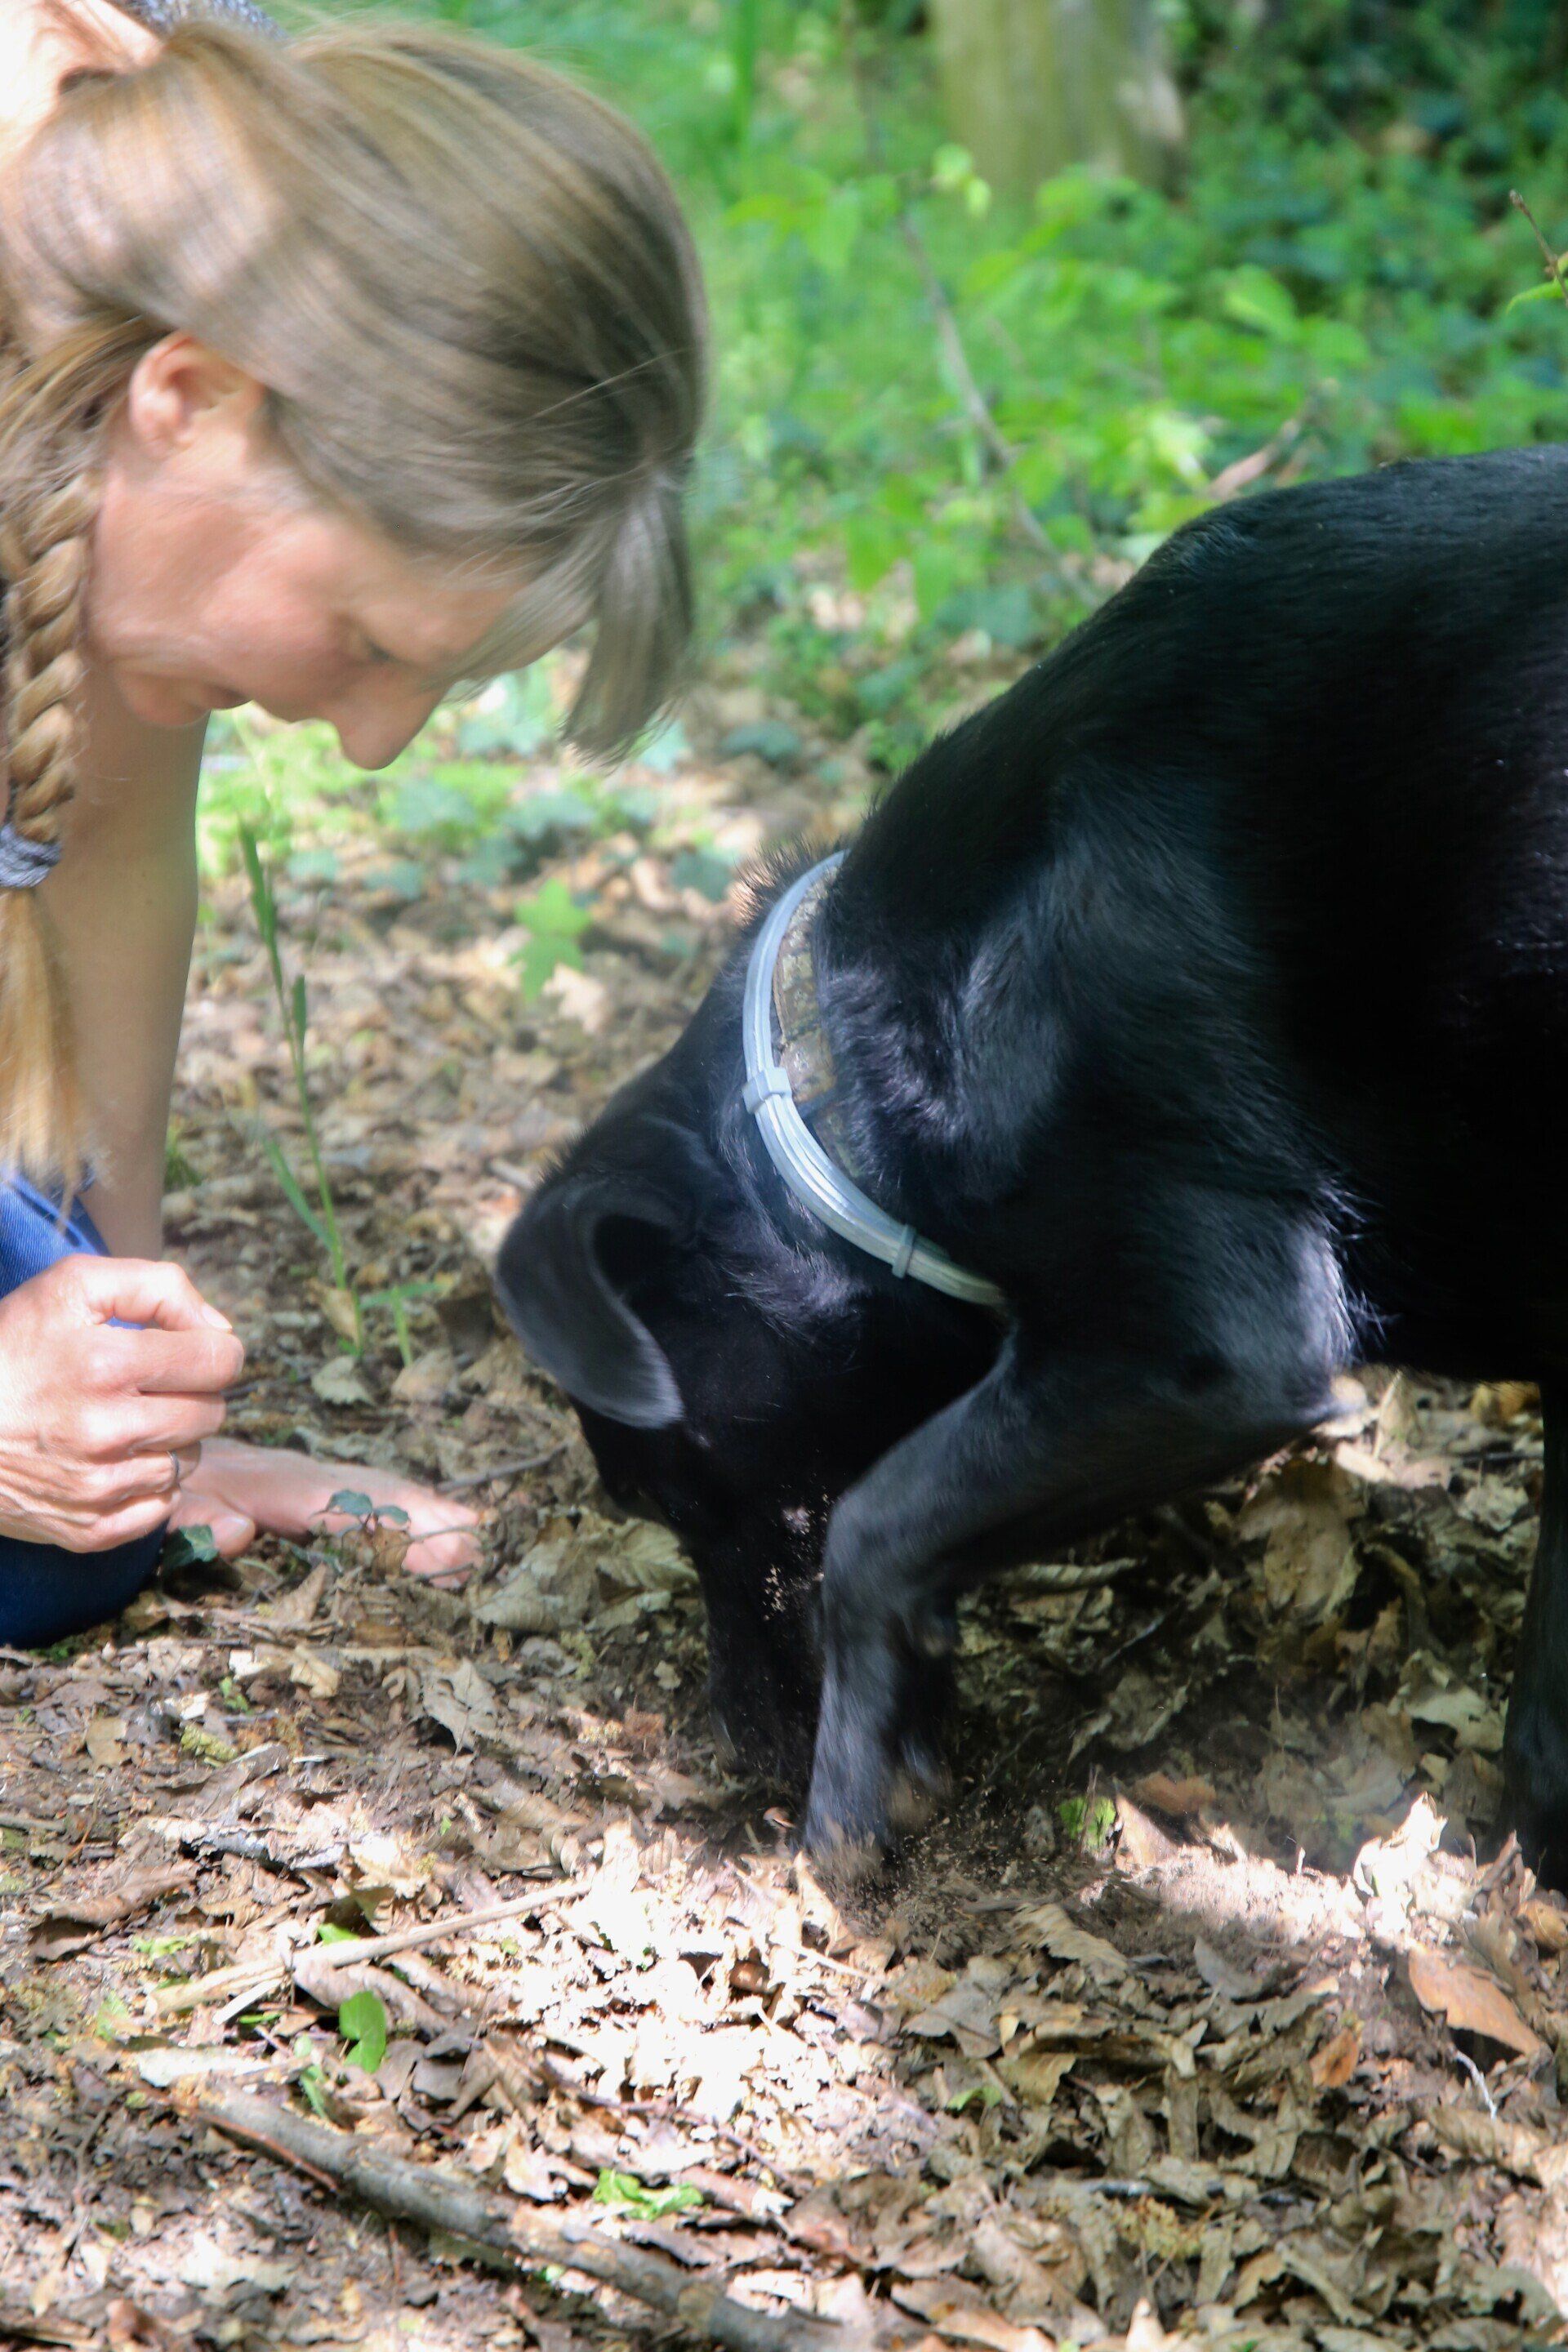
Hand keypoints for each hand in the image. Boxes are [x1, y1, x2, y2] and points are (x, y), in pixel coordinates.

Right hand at [0, 1257, 243, 1552]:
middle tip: (147, 1384)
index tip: (192, 1350)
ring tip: (122, 1420)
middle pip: (211, 1413)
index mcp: (105, 1364)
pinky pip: (161, 1508)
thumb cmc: (10, 1348)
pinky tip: (113, 1460)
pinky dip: (148, 1484)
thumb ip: (159, 1288)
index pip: (220, 1360)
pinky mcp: (89, 1531)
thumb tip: (221, 1329)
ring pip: (188, 1461)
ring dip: (170, 1439)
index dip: (215, 1350)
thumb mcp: (72, 1286)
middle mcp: (106, 1431)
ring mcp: (97, 1488)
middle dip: (191, 1392)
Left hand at [173, 1438, 480, 1582]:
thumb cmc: (166, 1486)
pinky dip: (413, 1507)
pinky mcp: (316, 1485)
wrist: (161, 1443)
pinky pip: (373, 1493)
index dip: (393, 1534)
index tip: (437, 1557)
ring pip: (383, 1491)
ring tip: (475, 1543)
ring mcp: (315, 1477)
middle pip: (379, 1496)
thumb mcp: (169, 1507)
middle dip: (428, 1524)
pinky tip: (441, 1522)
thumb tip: (241, 1533)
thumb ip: (197, 1521)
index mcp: (274, 1487)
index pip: (346, 1511)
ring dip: (430, 1515)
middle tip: (474, 1555)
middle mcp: (305, 1476)